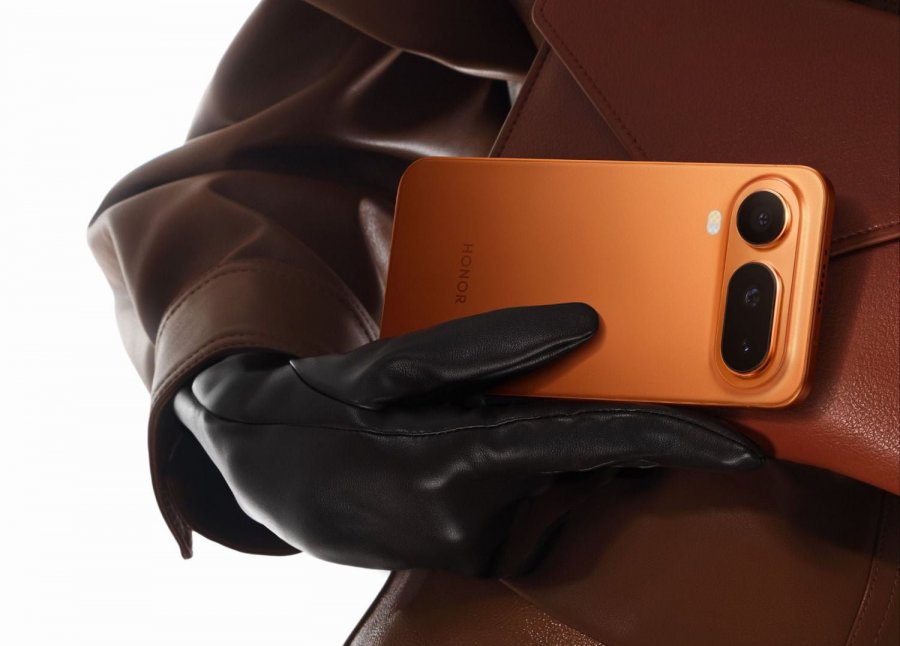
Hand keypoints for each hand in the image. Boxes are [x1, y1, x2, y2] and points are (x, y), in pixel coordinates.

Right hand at [173, 303, 762, 575]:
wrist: (266, 477)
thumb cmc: (321, 415)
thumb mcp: (389, 367)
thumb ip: (486, 348)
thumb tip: (577, 328)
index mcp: (456, 468)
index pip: (588, 448)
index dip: (671, 442)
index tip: (738, 446)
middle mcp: (473, 523)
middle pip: (581, 464)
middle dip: (619, 432)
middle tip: (630, 394)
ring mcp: (470, 548)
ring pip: (554, 482)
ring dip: (561, 444)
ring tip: (504, 408)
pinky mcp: (467, 554)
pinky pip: (527, 498)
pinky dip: (533, 465)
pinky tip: (493, 438)